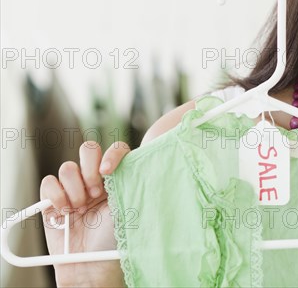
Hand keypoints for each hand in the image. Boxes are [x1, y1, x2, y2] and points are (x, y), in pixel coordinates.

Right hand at [40, 141, 130, 287]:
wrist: (92, 265)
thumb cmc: (115, 238)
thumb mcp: (129, 205)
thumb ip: (129, 180)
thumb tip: (131, 159)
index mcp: (117, 177)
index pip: (116, 149)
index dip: (111, 154)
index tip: (107, 171)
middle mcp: (95, 179)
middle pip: (88, 150)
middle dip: (89, 169)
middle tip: (95, 193)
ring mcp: (73, 188)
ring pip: (68, 168)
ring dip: (75, 188)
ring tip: (81, 209)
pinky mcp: (52, 200)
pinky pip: (49, 183)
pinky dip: (56, 195)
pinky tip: (65, 211)